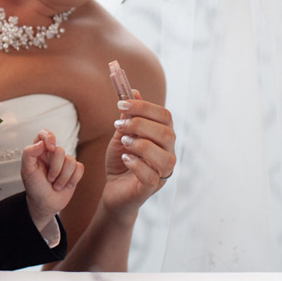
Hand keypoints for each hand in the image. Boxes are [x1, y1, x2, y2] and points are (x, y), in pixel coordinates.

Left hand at [21, 129, 83, 231]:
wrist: (45, 204)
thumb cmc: (34, 187)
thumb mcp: (26, 171)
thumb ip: (29, 154)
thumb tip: (41, 143)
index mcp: (39, 151)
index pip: (44, 134)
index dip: (49, 137)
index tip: (50, 148)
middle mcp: (52, 154)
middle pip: (60, 151)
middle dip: (55, 169)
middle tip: (49, 179)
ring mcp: (64, 162)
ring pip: (71, 161)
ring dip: (63, 177)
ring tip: (56, 185)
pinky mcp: (74, 171)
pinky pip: (79, 168)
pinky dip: (73, 179)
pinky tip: (66, 186)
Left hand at [103, 90, 175, 219]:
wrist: (113, 190)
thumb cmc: (121, 161)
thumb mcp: (121, 135)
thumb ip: (128, 117)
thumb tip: (133, 91)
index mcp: (163, 137)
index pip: (165, 116)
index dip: (144, 107)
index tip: (121, 104)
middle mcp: (168, 153)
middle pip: (167, 134)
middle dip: (140, 125)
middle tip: (118, 125)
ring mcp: (162, 172)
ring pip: (164, 156)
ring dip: (141, 145)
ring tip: (123, 143)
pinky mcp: (151, 187)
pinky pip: (152, 175)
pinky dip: (137, 164)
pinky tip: (125, 159)